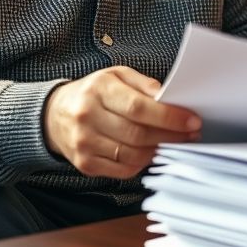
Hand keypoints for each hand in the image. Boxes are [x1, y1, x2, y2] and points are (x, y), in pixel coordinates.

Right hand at [43, 65, 200, 178]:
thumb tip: (169, 97)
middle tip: (191, 134)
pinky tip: (152, 153)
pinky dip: (143, 163)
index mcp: (98, 90)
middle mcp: (87, 117)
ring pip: (132, 155)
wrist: (55, 114)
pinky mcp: (85, 164)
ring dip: (159, 151)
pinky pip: (123, 169)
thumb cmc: (93, 93)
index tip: (192, 121)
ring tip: (174, 143)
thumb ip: (143, 84)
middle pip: (138, 134)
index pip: (138, 108)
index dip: (168, 117)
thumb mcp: (116, 76)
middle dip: (170, 136)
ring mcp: (84, 143)